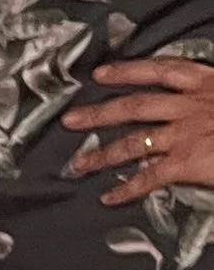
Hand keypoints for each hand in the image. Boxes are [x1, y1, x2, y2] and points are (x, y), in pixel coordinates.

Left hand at [64, 56, 213, 203]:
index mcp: (206, 82)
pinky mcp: (187, 162)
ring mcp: (186, 133)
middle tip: (69, 121)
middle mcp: (190, 105)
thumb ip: (211, 95)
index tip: (101, 74)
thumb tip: (201, 102)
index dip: (128, 71)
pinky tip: (108, 199)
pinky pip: (149, 177)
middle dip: (99, 113)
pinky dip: (127, 189)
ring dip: (102, 154)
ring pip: (134, 142)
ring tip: (78, 164)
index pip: (160, 71)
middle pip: (135, 105)